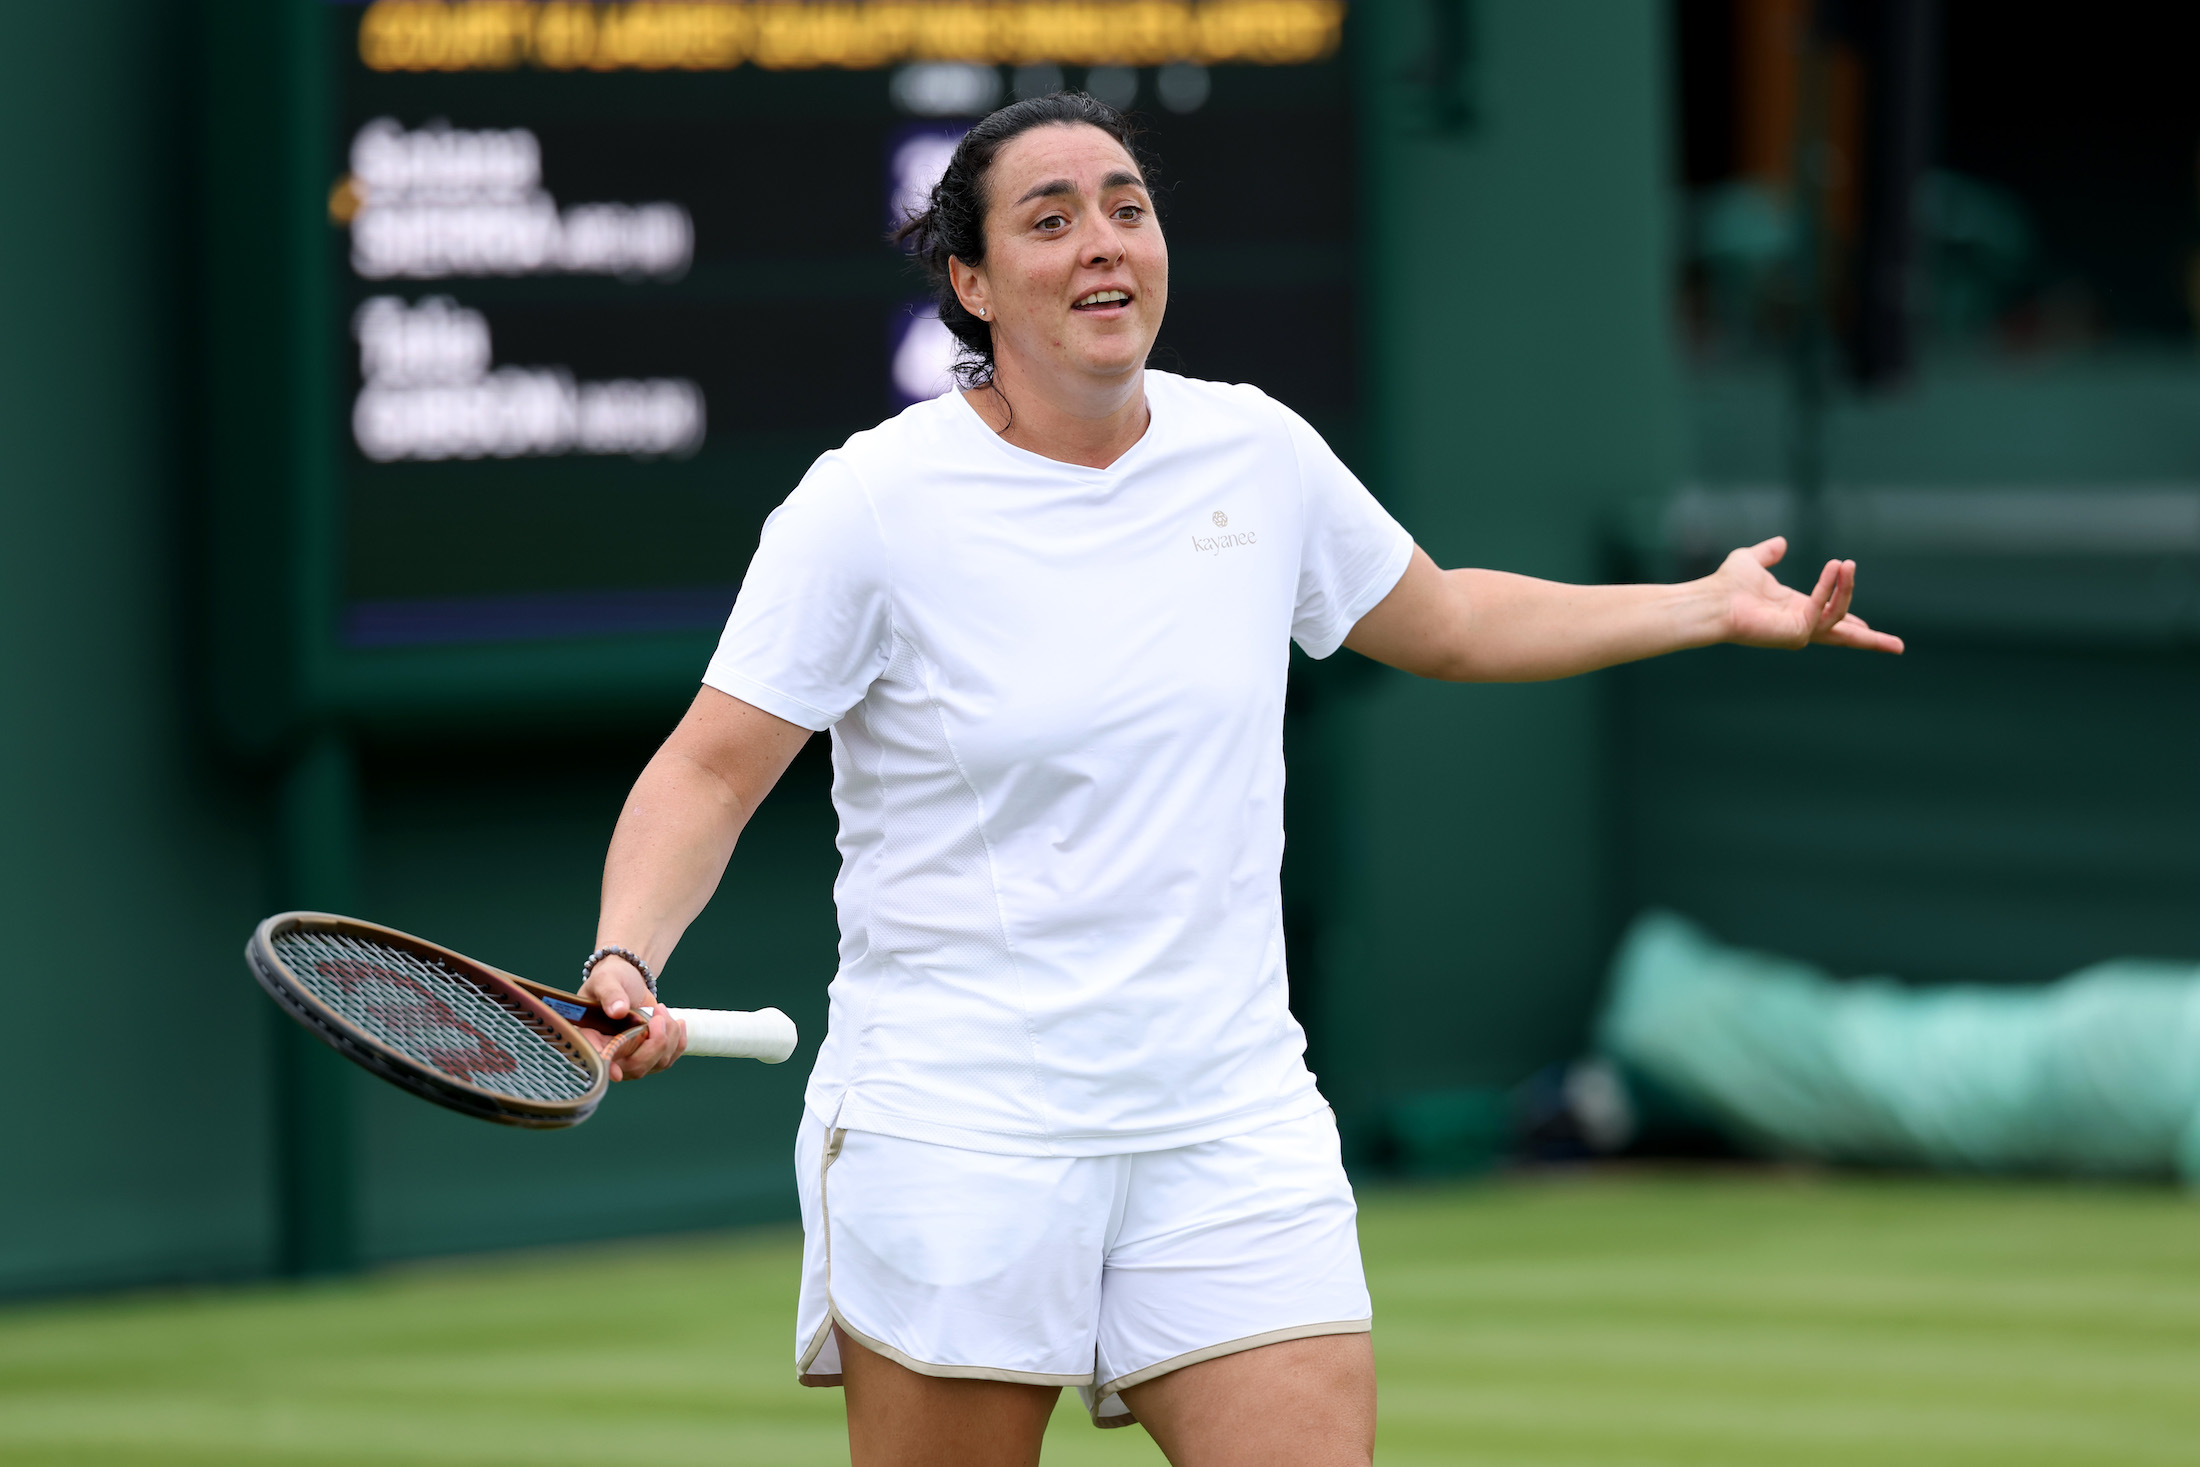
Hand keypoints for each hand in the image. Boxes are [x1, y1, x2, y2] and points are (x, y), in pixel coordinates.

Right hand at [576, 954, 687, 1080]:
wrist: (627, 978)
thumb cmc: (610, 978)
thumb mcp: (606, 980)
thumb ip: (610, 994)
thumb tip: (618, 1010)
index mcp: (591, 1037)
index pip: (598, 1059)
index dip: (608, 1069)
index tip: (618, 1073)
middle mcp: (611, 1053)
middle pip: (635, 1067)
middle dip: (655, 1045)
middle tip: (658, 1017)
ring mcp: (631, 1056)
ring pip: (656, 1064)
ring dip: (669, 1038)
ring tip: (661, 1010)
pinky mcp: (649, 1054)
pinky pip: (668, 1058)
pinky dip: (678, 1042)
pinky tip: (677, 1024)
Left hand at [1713, 537, 1904, 654]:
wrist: (1712, 600)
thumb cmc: (1726, 585)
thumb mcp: (1752, 561)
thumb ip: (1769, 554)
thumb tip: (1781, 543)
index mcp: (1794, 610)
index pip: (1829, 617)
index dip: (1849, 619)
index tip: (1866, 626)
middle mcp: (1800, 625)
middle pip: (1844, 637)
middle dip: (1871, 640)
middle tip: (1899, 647)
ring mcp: (1800, 632)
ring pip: (1839, 615)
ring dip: (1846, 588)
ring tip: (1847, 563)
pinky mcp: (1797, 633)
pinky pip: (1824, 609)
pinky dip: (1832, 588)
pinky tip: (1836, 567)